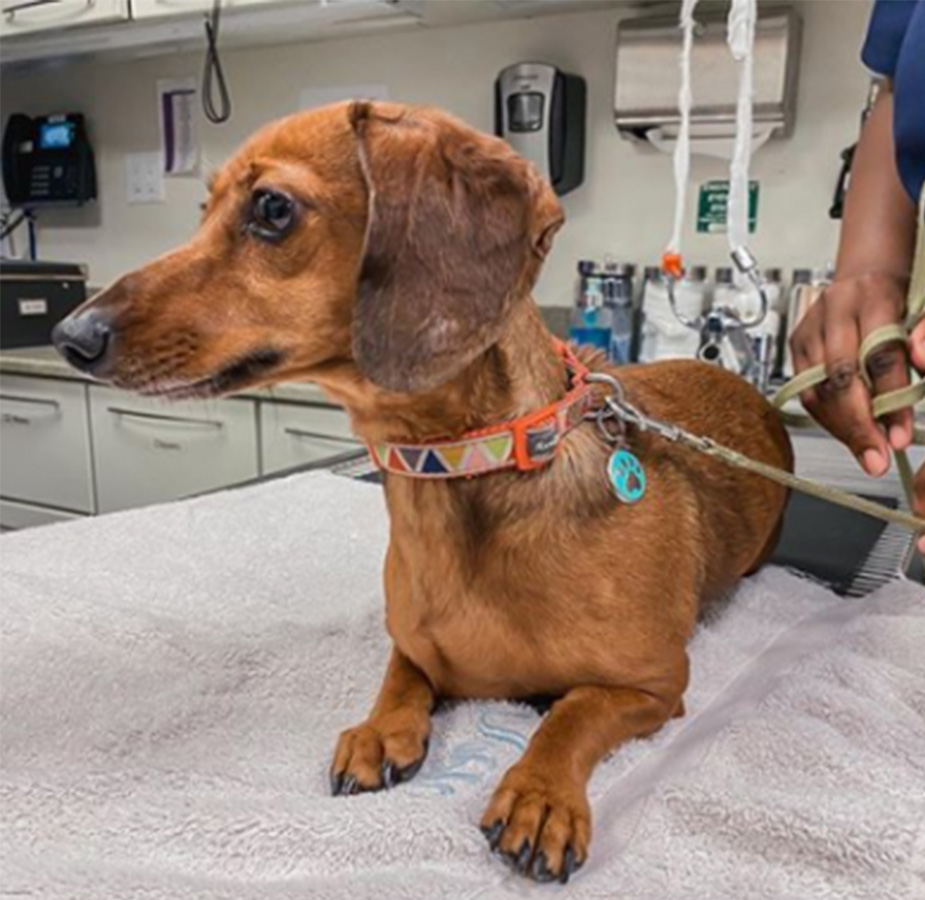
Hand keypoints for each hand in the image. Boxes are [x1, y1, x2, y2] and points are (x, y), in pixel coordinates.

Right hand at [789, 272, 923, 476]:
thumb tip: (920, 365)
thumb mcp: (922, 313)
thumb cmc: (900, 301)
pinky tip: (849, 434)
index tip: (899, 437)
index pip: (879, 356)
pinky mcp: (795, 345)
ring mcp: (809, 329)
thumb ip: (924, 339)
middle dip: (859, 424)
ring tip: (865, 453)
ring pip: (816, 390)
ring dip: (841, 428)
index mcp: (873, 297)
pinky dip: (828, 418)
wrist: (865, 277)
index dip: (891, 401)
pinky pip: (807, 393)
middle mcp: (833, 312)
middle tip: (876, 457)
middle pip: (839, 377)